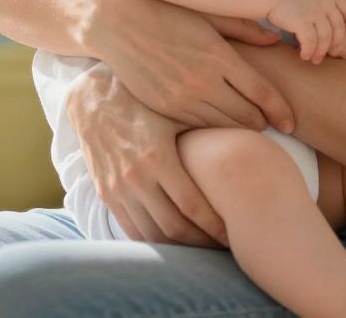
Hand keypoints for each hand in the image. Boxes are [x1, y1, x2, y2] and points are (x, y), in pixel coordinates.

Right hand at [66, 67, 227, 247]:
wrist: (93, 100)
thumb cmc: (144, 102)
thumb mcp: (176, 112)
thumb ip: (207, 131)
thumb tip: (252, 142)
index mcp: (157, 156)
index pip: (192, 206)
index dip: (215, 225)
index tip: (233, 232)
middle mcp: (135, 177)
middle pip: (174, 228)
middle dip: (202, 241)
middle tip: (222, 244)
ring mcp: (117, 189)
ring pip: (152, 235)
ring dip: (179, 246)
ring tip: (202, 244)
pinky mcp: (105, 194)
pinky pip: (132, 230)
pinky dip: (154, 241)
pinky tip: (174, 240)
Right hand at [92, 0, 294, 132]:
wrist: (117, 23)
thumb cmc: (167, 13)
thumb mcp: (207, 15)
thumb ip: (243, 28)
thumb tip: (276, 41)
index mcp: (219, 55)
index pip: (262, 93)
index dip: (281, 111)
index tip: (292, 123)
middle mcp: (203, 80)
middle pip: (247, 116)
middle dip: (263, 123)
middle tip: (272, 125)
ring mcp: (181, 98)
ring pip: (224, 125)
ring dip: (240, 129)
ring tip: (249, 128)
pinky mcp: (164, 108)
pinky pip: (199, 127)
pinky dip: (214, 128)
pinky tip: (220, 125)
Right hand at [267, 0, 345, 63]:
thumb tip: (331, 18)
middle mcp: (324, 1)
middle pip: (338, 29)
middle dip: (337, 44)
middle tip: (331, 54)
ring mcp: (314, 11)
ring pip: (326, 39)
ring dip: (321, 52)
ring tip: (315, 59)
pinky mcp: (302, 21)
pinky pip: (311, 43)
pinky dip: (309, 52)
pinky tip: (304, 56)